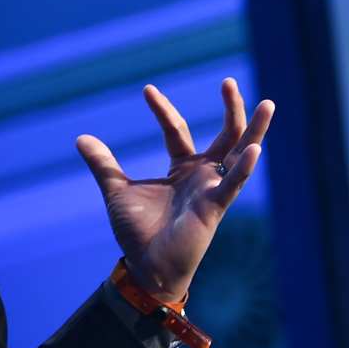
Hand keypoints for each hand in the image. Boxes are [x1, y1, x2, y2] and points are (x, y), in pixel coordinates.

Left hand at [76, 78, 274, 304]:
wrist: (146, 266)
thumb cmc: (138, 232)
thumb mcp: (116, 190)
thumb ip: (104, 165)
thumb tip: (82, 138)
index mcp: (182, 169)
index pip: (177, 131)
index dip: (163, 110)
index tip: (147, 89)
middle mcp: (203, 176)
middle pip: (225, 136)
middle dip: (231, 109)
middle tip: (228, 81)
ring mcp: (213, 190)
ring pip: (240, 154)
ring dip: (254, 130)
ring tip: (266, 103)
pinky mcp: (215, 208)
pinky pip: (233, 185)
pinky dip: (244, 167)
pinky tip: (255, 148)